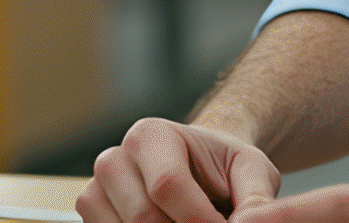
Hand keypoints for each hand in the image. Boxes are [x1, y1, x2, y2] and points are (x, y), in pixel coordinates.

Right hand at [78, 114, 281, 222]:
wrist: (201, 173)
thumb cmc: (224, 169)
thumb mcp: (252, 171)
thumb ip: (257, 195)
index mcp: (151, 135)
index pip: (167, 185)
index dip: (200, 218)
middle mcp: (115, 159)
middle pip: (142, 216)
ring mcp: (96, 189)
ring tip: (188, 221)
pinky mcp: (91, 216)